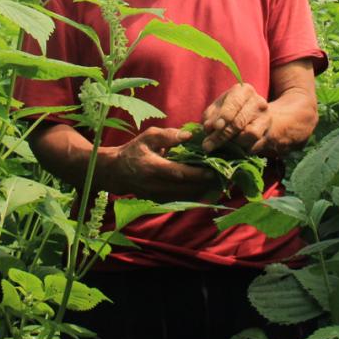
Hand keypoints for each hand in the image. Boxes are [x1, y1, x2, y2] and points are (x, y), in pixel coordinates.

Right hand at [98, 127, 217, 200]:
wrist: (117, 172)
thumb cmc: (134, 150)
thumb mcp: (147, 137)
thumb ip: (168, 135)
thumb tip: (189, 136)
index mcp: (152, 167)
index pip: (178, 173)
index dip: (196, 174)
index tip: (212, 171)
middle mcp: (154, 185)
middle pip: (185, 188)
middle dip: (204, 184)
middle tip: (222, 176)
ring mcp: (156, 196)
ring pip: (184, 197)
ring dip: (202, 191)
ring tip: (217, 182)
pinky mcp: (158, 202)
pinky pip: (180, 201)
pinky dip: (193, 196)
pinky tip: (204, 188)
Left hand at [200, 82, 271, 154]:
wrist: (257, 117)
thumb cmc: (232, 110)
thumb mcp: (219, 107)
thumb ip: (211, 116)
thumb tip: (208, 128)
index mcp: (245, 91)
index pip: (234, 104)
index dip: (224, 116)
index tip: (215, 127)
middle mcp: (258, 103)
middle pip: (239, 122)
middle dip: (221, 135)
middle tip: (208, 145)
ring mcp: (266, 119)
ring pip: (249, 134)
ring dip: (233, 141)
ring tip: (223, 142)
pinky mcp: (268, 135)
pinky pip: (253, 145)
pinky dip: (242, 148)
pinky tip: (236, 146)